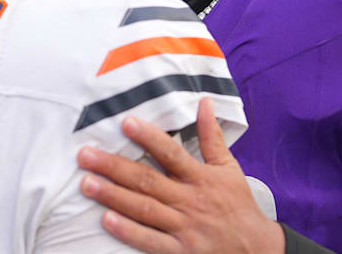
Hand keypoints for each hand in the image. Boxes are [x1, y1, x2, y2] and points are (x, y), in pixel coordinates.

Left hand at [76, 98, 284, 253]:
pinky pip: (150, 241)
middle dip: (114, 167)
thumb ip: (211, 136)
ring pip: (143, 210)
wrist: (257, 249)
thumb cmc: (238, 205)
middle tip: (85, 155)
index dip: (148, 137)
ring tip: (86, 183)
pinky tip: (107, 220)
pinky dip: (129, 231)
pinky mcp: (180, 251)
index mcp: (200, 178)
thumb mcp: (229, 168)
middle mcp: (189, 201)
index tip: (125, 122)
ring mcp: (183, 228)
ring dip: (113, 196)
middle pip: (147, 181)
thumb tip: (205, 102)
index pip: (171, 153)